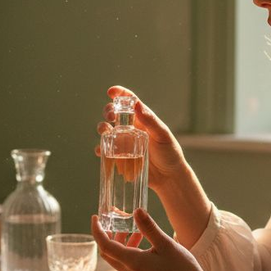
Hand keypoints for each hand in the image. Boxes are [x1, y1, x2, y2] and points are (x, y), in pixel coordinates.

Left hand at [92, 209, 232, 270]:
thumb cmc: (183, 269)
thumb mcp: (166, 244)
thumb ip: (149, 227)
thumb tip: (136, 211)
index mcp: (133, 263)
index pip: (105, 245)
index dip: (97, 231)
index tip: (95, 217)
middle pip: (108, 253)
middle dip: (108, 235)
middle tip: (116, 221)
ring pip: (118, 258)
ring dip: (120, 243)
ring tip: (135, 230)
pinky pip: (127, 264)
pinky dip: (128, 251)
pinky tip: (144, 242)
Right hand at [93, 87, 210, 246]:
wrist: (169, 178)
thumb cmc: (170, 154)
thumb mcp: (162, 135)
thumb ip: (150, 120)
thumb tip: (136, 104)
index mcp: (142, 119)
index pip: (129, 102)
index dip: (119, 94)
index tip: (111, 92)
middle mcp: (131, 129)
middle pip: (114, 114)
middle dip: (108, 111)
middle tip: (110, 116)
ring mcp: (125, 142)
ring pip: (107, 131)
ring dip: (102, 128)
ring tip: (105, 131)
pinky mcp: (120, 157)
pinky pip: (106, 150)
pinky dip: (101, 148)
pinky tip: (101, 150)